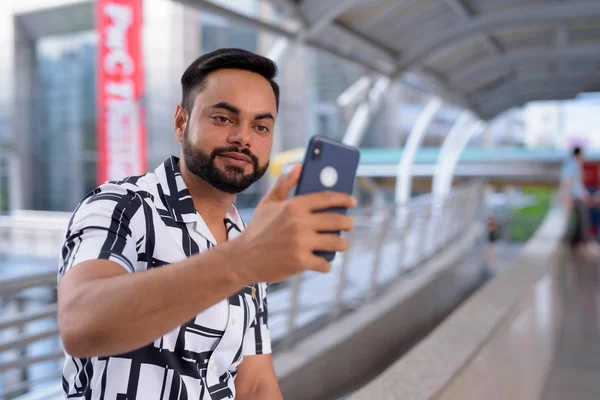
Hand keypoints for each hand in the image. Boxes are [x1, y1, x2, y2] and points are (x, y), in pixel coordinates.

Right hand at [232, 165, 356, 283]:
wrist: (242, 258)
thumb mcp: (268, 203)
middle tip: (347, 226)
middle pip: (338, 221)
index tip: (352, 202)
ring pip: (336, 243)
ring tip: (339, 244)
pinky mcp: (301, 262)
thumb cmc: (257, 229)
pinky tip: (322, 262)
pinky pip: (325, 263)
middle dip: (347, 224)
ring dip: (341, 244)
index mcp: (294, 205)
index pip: (327, 198)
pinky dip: (325, 264)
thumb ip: (285, 184)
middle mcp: (300, 222)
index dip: (343, 199)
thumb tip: (299, 167)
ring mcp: (301, 243)